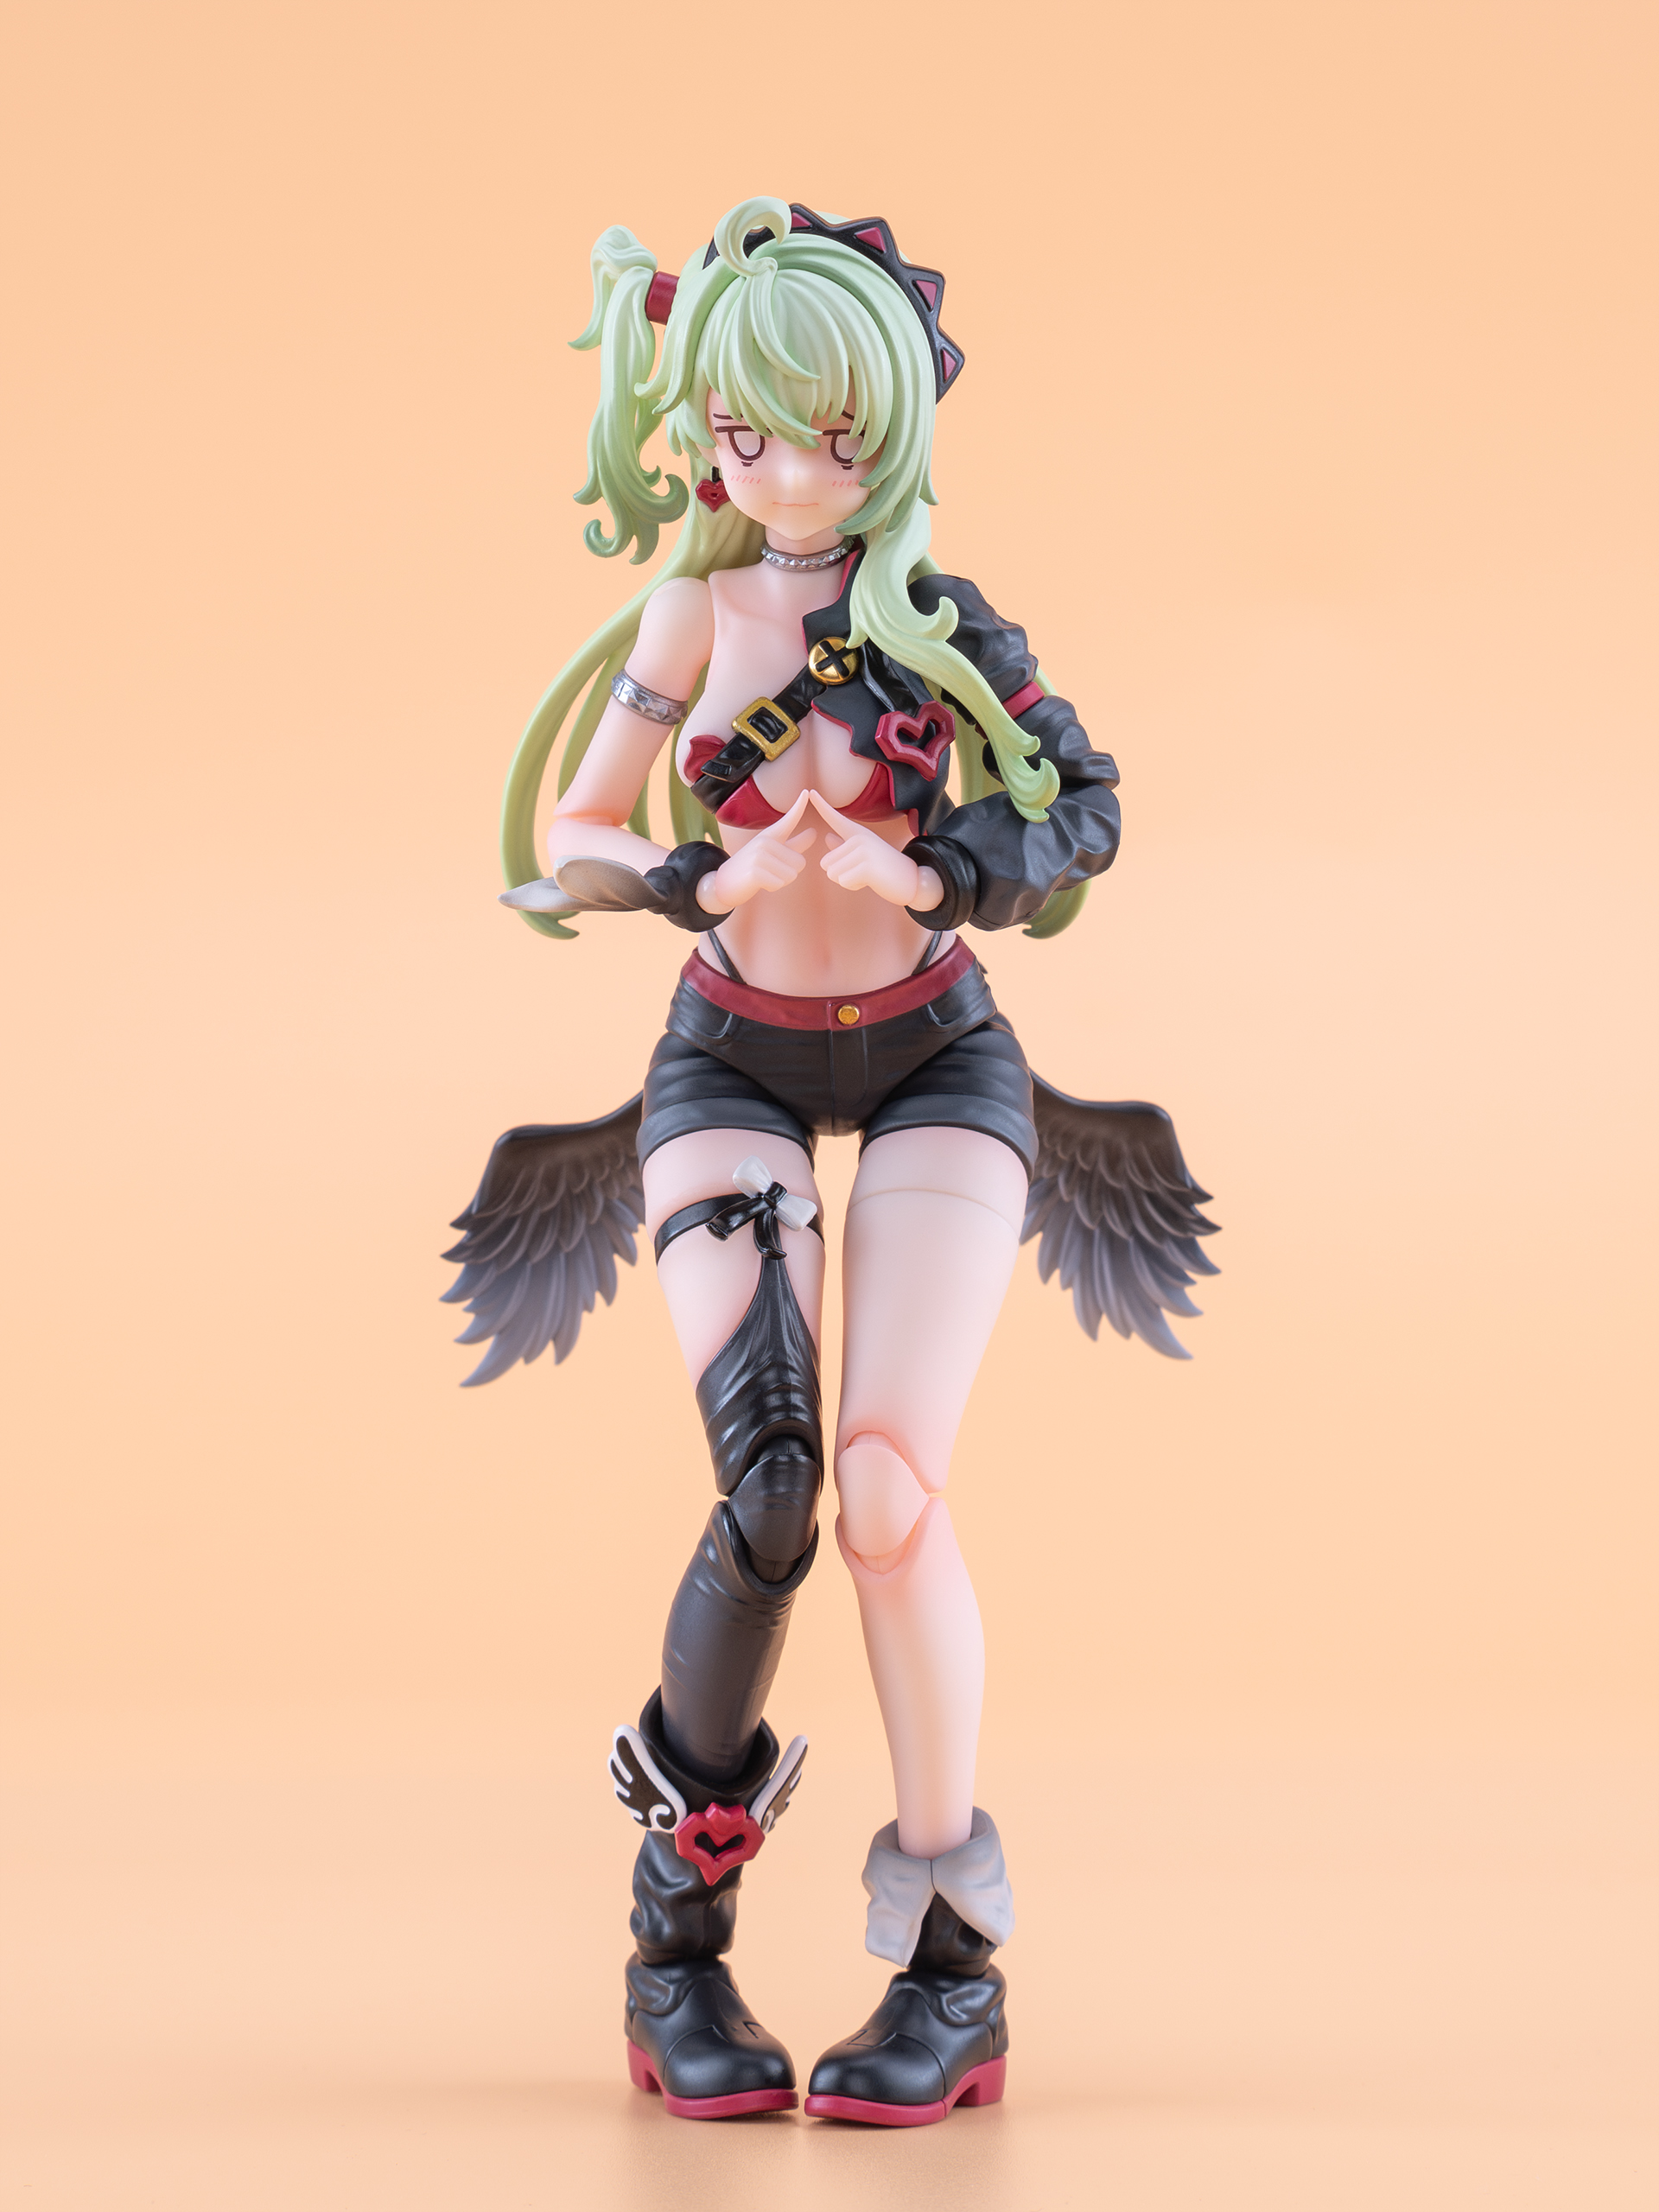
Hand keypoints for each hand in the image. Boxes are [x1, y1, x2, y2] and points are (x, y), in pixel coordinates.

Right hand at [697, 789, 816, 909]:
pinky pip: (779, 883)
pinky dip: (772, 887)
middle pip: (800, 863)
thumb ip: (795, 844)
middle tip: (769, 871)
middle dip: (789, 873)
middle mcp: (765, 841)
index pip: (789, 819)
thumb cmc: (753, 867)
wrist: (724, 882)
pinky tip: (759, 883)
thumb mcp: (775, 852)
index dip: (799, 806)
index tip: (806, 791)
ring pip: (791, 875)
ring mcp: (759, 855)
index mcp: (771, 835)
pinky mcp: (755, 871)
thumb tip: (815, 832)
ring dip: (780, 881)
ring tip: (764, 876)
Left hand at [808, 790, 942, 909]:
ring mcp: (863, 850)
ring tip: (868, 875)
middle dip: (840, 874)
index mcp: (858, 834)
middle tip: (864, 872)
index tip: (810, 792)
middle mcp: (859, 838)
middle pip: (826, 863)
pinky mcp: (866, 865)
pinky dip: (854, 886)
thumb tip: (826, 836)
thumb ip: (843, 847)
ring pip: (832, 874)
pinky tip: (870, 880)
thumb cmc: (885, 870)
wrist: (913, 880)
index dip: (821, 805)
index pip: (835, 818)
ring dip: (847, 880)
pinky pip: (843, 881)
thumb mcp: (864, 856)